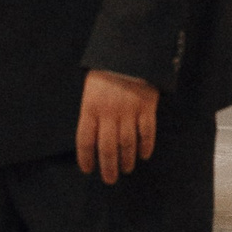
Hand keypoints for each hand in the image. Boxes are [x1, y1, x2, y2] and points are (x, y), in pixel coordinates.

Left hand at [76, 70, 159, 184]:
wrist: (129, 51)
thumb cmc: (106, 71)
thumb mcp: (90, 89)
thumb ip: (91, 112)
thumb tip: (92, 138)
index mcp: (90, 107)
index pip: (85, 140)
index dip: (85, 158)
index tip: (88, 169)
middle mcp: (109, 113)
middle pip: (107, 148)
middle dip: (108, 167)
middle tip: (110, 179)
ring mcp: (129, 111)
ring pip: (127, 144)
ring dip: (127, 160)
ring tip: (126, 169)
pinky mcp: (147, 108)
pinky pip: (147, 133)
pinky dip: (146, 146)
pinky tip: (144, 155)